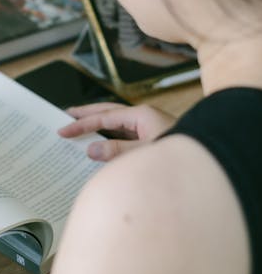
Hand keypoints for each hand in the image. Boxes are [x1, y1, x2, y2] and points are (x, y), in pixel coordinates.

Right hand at [58, 102, 174, 160]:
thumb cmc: (181, 156)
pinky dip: (111, 136)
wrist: (210, 160)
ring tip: (80, 126)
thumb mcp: (144, 153)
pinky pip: (126, 134)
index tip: (63, 129)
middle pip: (109, 112)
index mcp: (141, 115)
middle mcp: (145, 117)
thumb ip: (117, 151)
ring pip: (118, 122)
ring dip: (99, 124)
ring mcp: (150, 127)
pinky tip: (104, 143)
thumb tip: (92, 148)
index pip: (104, 116)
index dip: (82, 123)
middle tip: (65, 115)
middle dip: (87, 114)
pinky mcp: (154, 139)